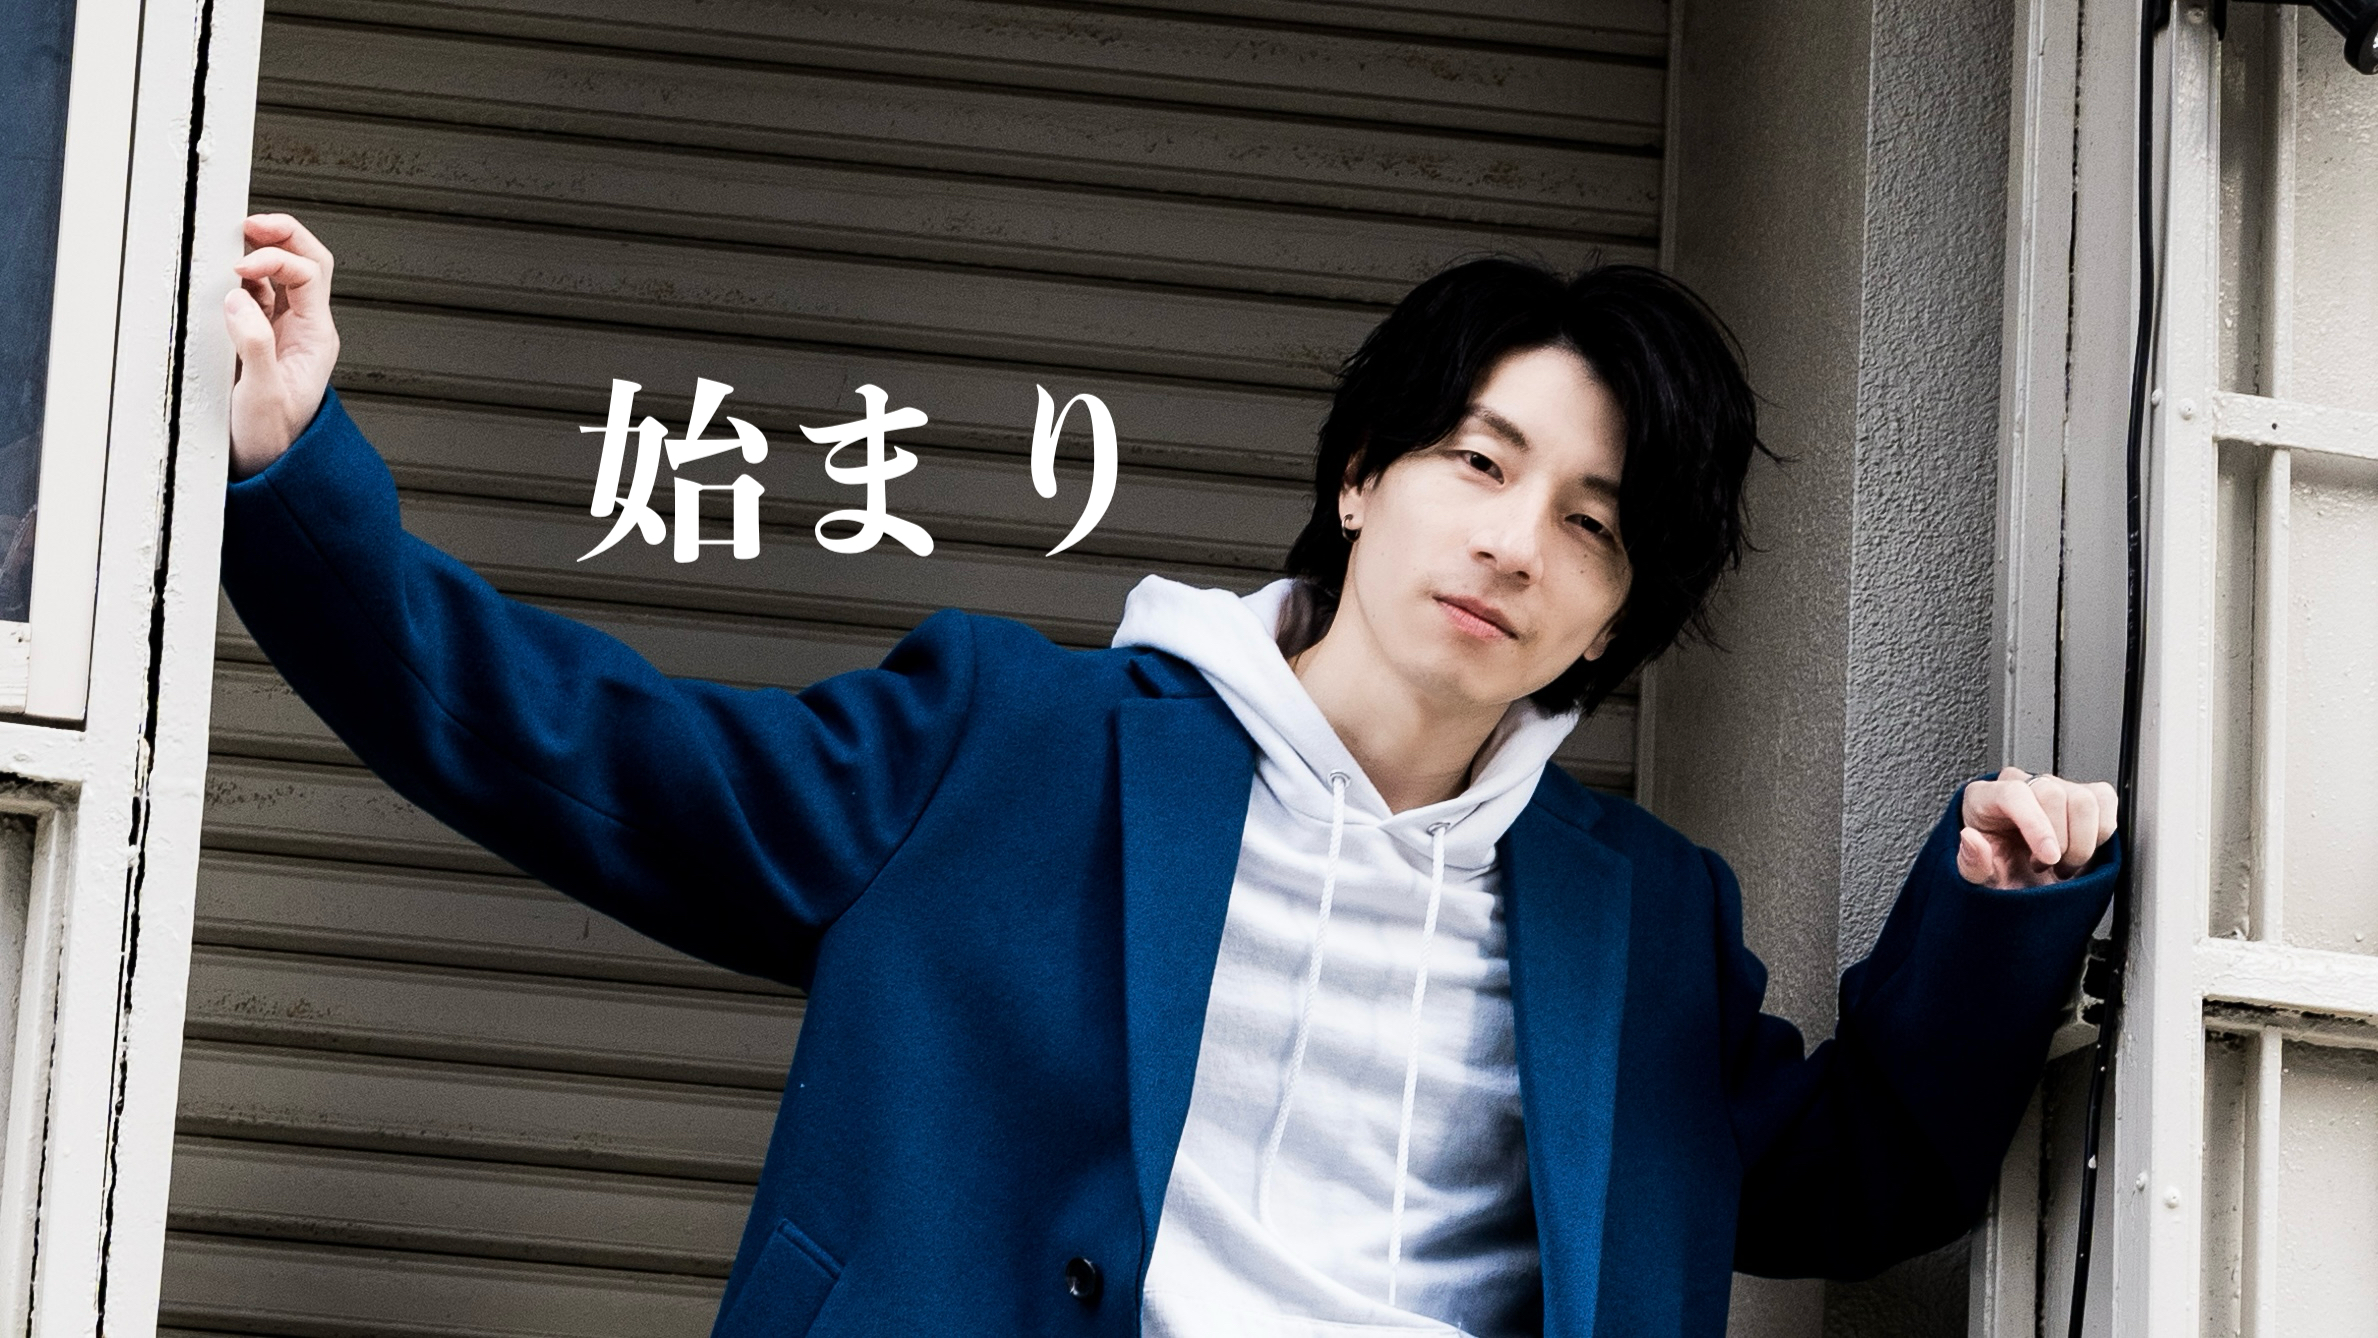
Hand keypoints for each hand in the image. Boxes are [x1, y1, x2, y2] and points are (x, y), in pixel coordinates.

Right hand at [224, 213, 340, 478]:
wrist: (267, 463)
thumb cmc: (272, 436)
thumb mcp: (261, 393)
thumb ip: (252, 344)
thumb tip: (238, 299)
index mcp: (315, 335)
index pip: (307, 274)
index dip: (275, 259)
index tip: (239, 267)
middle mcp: (304, 327)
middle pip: (305, 261)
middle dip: (279, 236)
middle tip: (246, 224)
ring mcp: (283, 329)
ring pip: (280, 273)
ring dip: (259, 252)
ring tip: (230, 244)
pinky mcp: (260, 335)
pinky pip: (255, 293)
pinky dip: (240, 278)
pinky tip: (223, 278)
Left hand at [1956, 767, 2118, 887]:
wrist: (2022, 881)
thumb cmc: (2001, 873)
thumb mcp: (1980, 880)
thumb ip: (1970, 863)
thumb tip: (1971, 839)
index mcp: (1985, 797)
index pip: (2015, 794)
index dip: (2037, 826)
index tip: (2049, 857)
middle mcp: (2021, 784)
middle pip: (2054, 794)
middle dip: (2059, 842)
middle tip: (2048, 866)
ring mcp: (2055, 786)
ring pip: (2084, 800)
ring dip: (2081, 842)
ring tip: (2063, 863)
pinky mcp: (2085, 794)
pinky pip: (2105, 802)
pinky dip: (2101, 835)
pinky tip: (2082, 850)